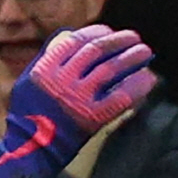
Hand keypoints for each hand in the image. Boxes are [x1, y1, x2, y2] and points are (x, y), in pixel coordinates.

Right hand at [19, 24, 156, 137]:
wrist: (32, 147)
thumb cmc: (30, 113)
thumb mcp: (30, 78)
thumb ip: (48, 56)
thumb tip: (69, 35)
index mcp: (47, 66)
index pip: (77, 40)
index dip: (97, 32)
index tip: (109, 31)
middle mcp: (63, 78)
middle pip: (97, 50)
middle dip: (119, 41)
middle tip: (135, 37)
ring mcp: (79, 97)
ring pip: (111, 68)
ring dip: (131, 57)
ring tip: (144, 51)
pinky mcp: (93, 117)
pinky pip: (121, 96)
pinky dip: (136, 85)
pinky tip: (147, 78)